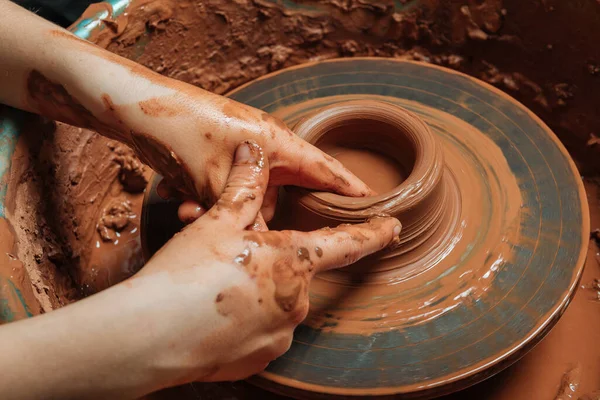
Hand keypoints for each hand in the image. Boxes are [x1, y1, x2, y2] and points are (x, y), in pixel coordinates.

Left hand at [0, 1, 371, 221]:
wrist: (135, 108)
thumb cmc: (182, 133)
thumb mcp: (215, 183)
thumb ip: (244, 219)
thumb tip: (266, 249)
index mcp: (277, 143)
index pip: (327, 170)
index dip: (352, 191)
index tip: (376, 208)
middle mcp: (266, 147)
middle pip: (292, 188)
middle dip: (278, 215)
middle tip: (294, 241)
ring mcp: (244, 153)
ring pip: (255, 195)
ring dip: (233, 212)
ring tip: (197, 212)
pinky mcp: (222, 159)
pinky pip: (231, 190)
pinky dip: (214, 201)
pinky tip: (187, 204)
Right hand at [139, 141, 400, 383]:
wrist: (151, 336)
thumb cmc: (187, 274)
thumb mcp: (216, 222)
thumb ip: (243, 186)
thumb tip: (254, 150)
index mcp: (293, 262)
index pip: (346, 243)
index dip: (373, 233)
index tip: (394, 226)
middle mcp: (297, 301)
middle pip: (296, 273)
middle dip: (273, 263)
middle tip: (233, 260)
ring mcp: (280, 334)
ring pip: (277, 302)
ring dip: (256, 292)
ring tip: (215, 288)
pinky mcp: (260, 358)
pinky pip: (261, 331)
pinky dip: (245, 320)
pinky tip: (214, 314)